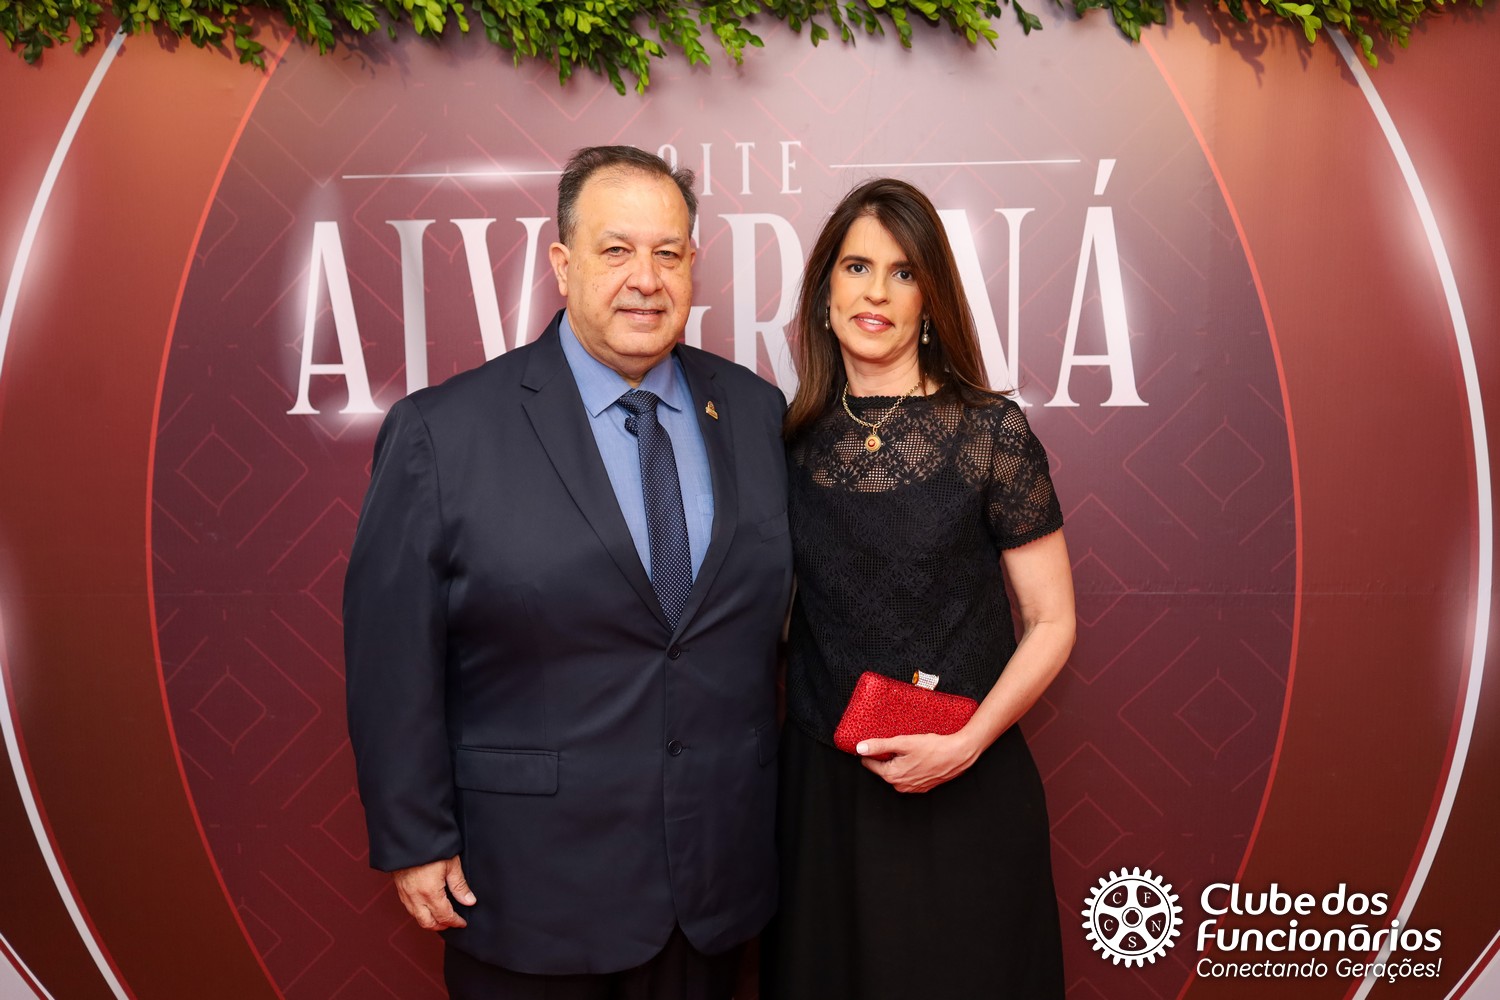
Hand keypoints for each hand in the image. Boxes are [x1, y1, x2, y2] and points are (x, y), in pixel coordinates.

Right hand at [392, 855, 475, 930]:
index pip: (444, 916)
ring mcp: (405, 894)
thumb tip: (469, 901)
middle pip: (428, 923)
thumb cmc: (430, 847)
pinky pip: (409, 908)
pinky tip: (426, 907)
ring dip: (429, 921)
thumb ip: (460, 885)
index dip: (455, 922)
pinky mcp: (399, 888)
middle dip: (441, 926)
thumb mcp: (451, 864)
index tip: (462, 923)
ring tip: (440, 917)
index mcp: (430, 893)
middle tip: (452, 923)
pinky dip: (419, 912)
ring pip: (416, 917)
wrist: (407, 837)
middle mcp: (415, 897)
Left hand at [856, 732, 979, 792]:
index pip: (869, 764)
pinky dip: (910, 768)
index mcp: (892, 775)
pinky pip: (909, 777)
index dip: (871, 752)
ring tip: (910, 750)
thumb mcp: (903, 742)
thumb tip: (860, 748)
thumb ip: (879, 745)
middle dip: (887, 757)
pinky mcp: (922, 787)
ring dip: (899, 762)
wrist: (958, 754)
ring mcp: (912, 788)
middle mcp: (900, 786)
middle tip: (899, 745)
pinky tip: (918, 758)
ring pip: (897, 773)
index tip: (877, 743)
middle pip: (883, 769)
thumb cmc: (933, 748)